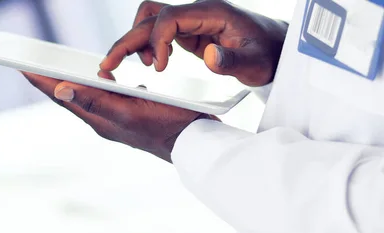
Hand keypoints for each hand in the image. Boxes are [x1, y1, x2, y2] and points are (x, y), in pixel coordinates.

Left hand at [22, 72, 216, 162]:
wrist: (195, 143)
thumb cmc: (167, 126)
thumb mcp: (129, 111)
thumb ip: (96, 100)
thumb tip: (61, 90)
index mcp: (99, 118)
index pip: (62, 96)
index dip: (41, 79)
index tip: (21, 64)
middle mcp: (104, 120)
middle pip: (71, 96)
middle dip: (50, 79)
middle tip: (31, 64)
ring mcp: (118, 118)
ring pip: (88, 97)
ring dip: (73, 82)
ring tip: (57, 70)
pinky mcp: (131, 115)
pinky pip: (108, 98)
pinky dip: (99, 86)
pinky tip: (104, 79)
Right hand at [100, 0, 287, 86]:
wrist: (274, 48)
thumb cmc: (267, 54)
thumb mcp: (254, 64)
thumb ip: (231, 62)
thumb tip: (209, 57)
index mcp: (211, 13)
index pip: (169, 17)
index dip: (157, 40)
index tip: (160, 67)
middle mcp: (196, 12)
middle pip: (150, 16)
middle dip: (127, 40)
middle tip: (108, 66)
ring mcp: (190, 21)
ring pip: (149, 20)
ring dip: (135, 41)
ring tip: (139, 67)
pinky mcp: (187, 32)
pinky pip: (157, 32)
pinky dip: (147, 45)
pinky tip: (153, 64)